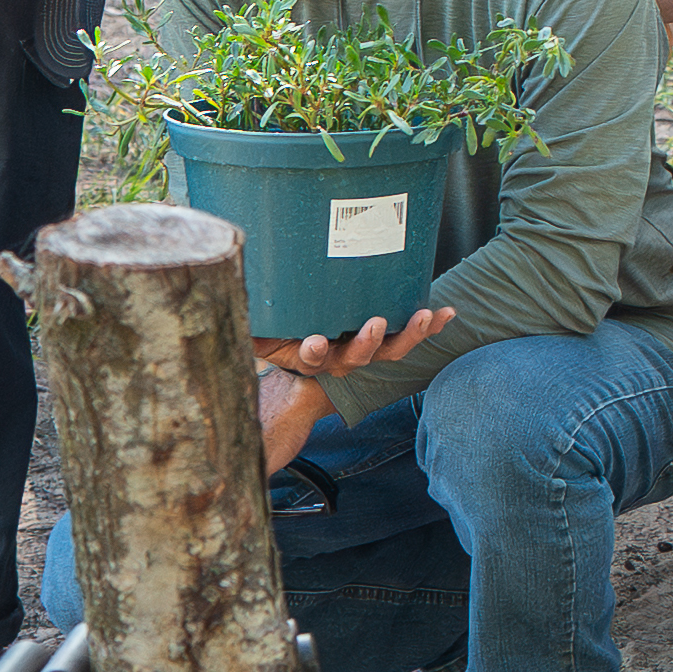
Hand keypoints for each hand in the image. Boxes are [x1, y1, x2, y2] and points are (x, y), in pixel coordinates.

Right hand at [252, 301, 459, 470]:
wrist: (304, 338)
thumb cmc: (277, 331)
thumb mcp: (258, 332)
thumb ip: (248, 330)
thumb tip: (225, 317)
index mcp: (310, 356)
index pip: (311, 358)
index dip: (314, 352)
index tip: (313, 342)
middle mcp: (340, 357)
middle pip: (358, 356)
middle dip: (368, 343)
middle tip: (375, 325)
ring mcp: (366, 347)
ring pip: (391, 347)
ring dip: (409, 333)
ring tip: (424, 316)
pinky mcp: (386, 333)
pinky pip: (410, 332)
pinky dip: (429, 325)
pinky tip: (448, 313)